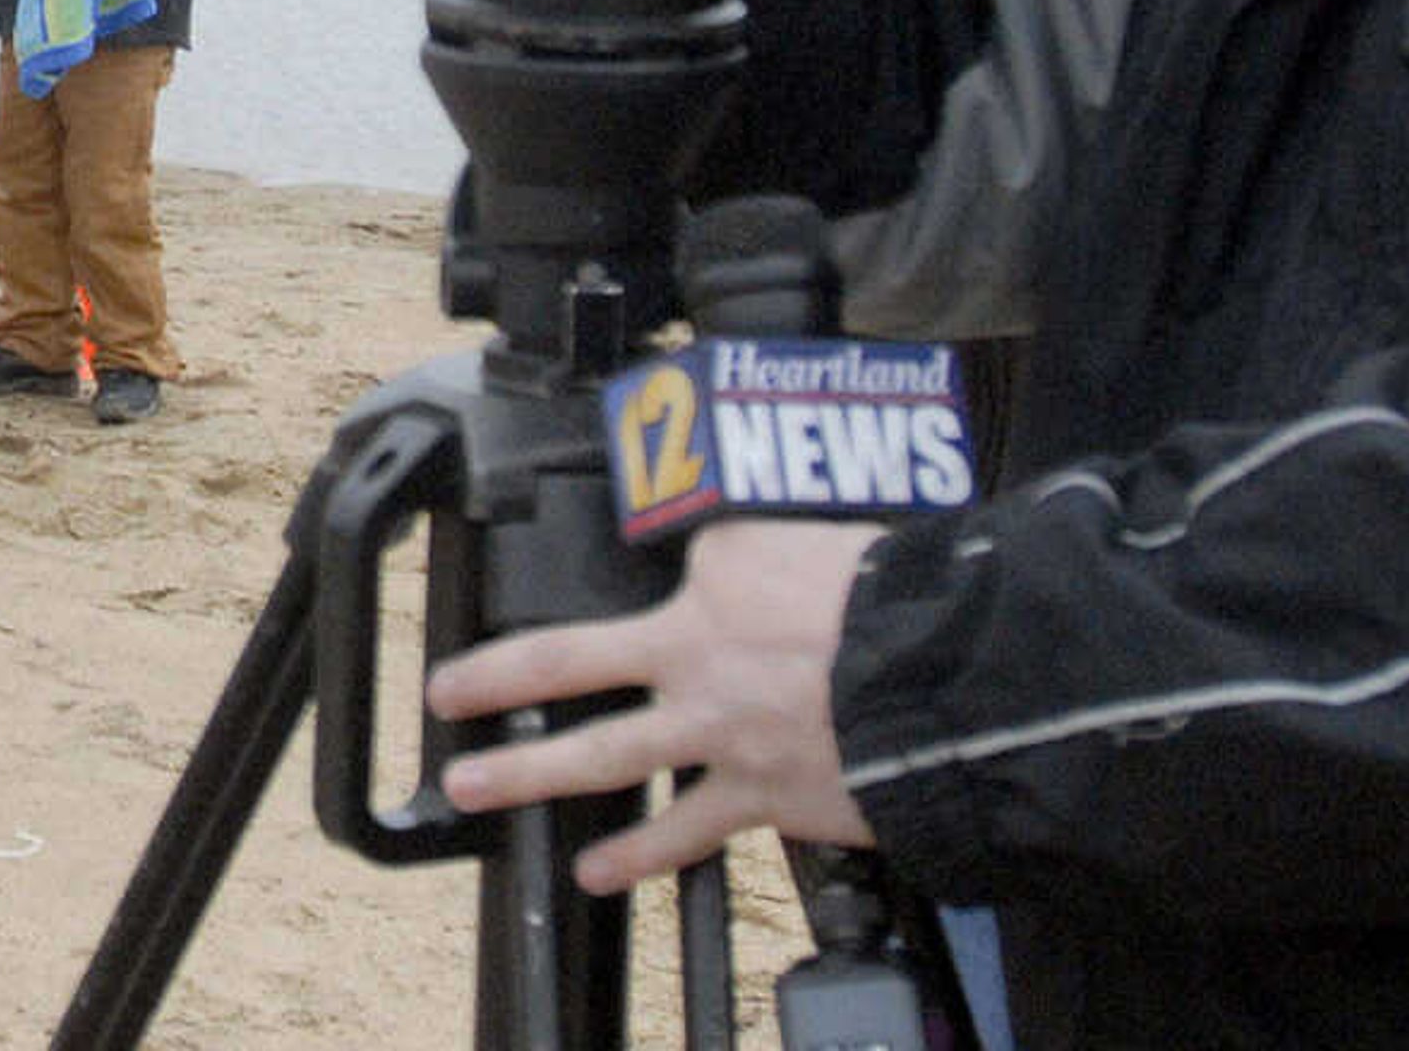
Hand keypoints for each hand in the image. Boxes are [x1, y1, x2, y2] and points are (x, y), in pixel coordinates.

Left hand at [425, 518, 885, 893]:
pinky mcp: (761, 797)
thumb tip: (743, 547)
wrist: (965, 686)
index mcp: (717, 574)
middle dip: (493, 680)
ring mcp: (719, 731)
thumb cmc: (911, 604)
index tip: (666, 566)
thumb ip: (769, 546)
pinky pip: (684, 832)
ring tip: (471, 784)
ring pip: (599, 756)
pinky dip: (637, 856)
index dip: (675, 559)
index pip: (669, 553)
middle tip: (443, 694)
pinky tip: (596, 872)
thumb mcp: (827, 536)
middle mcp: (697, 653)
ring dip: (526, 773)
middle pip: (564, 662)